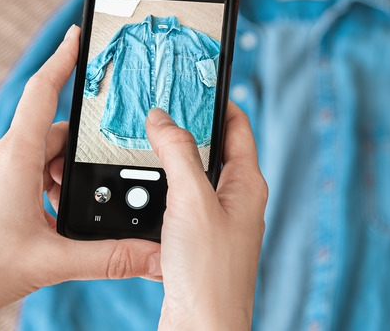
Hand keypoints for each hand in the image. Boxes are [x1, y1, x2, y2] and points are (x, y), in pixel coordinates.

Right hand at [46, 101, 267, 329]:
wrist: (201, 330)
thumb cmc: (209, 273)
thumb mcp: (192, 201)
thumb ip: (178, 154)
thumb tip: (163, 118)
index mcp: (247, 184)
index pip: (238, 126)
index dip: (217, 101)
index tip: (193, 83)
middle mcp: (236, 201)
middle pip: (214, 149)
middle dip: (189, 127)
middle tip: (161, 107)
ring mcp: (217, 222)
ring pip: (194, 177)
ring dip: (173, 159)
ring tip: (147, 140)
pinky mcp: (197, 243)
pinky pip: (180, 205)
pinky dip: (163, 191)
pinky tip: (143, 189)